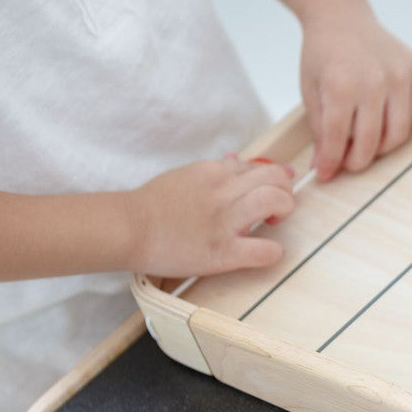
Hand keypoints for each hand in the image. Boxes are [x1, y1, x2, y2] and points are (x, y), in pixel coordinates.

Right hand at [128, 156, 295, 276]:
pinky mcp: (221, 252)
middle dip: (285, 190)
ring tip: (275, 221)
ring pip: (274, 201)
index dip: (273, 176)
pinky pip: (262, 251)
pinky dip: (273, 252)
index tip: (278, 185)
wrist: (127, 228)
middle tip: (279, 206)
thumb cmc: (150, 206)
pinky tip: (269, 253)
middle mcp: (223, 191)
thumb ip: (213, 170)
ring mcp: (224, 221)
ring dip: (284, 209)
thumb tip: (235, 159)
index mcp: (213, 172)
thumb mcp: (183, 176)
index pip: (257, 166)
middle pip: (274, 177)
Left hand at [300, 3, 411, 180]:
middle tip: (348, 163)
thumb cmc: (323, 54)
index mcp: (341, 84)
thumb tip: (326, 167)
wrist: (342, 16)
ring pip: (398, 134)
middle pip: (370, 141)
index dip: (331, 161)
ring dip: (381, 148)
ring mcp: (399, 75)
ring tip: (365, 144)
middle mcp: (374, 80)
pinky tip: (381, 121)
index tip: (326, 174)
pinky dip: (397, 126)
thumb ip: (319, 129)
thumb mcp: (311, 90)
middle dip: (357, 161)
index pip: (337, 137)